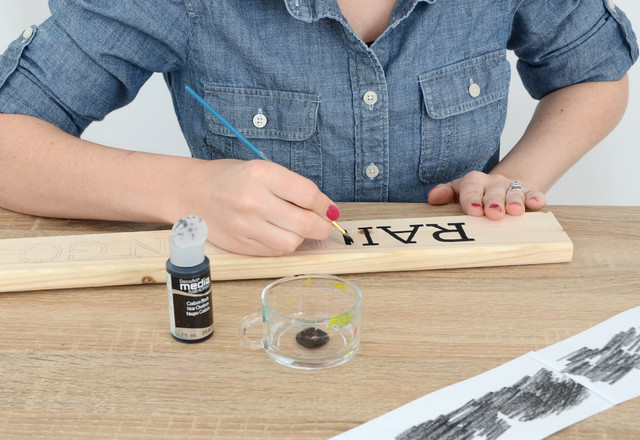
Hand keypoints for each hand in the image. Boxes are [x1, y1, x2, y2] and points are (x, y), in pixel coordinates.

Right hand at [175, 159, 336, 255]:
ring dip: (301, 237)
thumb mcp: (261, 170)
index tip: (328, 209)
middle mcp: (253, 200)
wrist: (190, 192)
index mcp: (261, 174)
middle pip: (304, 223)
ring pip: (291, 242)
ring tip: (296, 228)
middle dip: (321, 227)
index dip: (324, 205)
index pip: (308, 195)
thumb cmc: (228, 179)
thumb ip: (292, 187)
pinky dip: (283, 244)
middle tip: (323, 225)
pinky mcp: (240, 244)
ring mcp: (245, 225)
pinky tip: (278, 233)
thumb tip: (324, 208)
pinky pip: (274, 251)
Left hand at [427, 171, 545, 219]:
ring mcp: (511, 188)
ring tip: (514, 211)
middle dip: (493, 202)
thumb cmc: (475, 196)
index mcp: (473, 182)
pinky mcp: (529, 193)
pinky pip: (533, 194)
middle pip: (493, 191)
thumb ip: (445, 194)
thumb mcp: (458, 193)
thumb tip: (432, 198)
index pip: (470, 189)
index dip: (471, 200)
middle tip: (493, 213)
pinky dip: (535, 198)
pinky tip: (536, 204)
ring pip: (514, 193)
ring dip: (514, 201)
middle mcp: (493, 183)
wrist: (500, 188)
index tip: (473, 211)